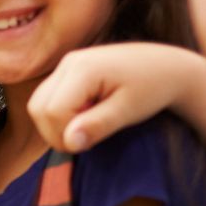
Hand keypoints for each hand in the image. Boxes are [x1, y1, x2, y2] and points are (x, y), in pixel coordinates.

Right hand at [28, 43, 204, 153]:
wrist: (167, 67)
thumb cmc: (153, 88)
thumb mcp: (128, 111)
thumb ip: (98, 125)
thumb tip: (69, 143)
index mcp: (82, 68)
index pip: (52, 112)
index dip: (67, 135)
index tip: (94, 141)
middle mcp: (69, 62)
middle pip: (38, 108)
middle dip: (57, 133)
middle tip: (90, 138)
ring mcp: (66, 64)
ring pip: (38, 105)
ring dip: (57, 125)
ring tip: (90, 126)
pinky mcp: (68, 71)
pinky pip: (48, 100)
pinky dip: (61, 116)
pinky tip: (87, 116)